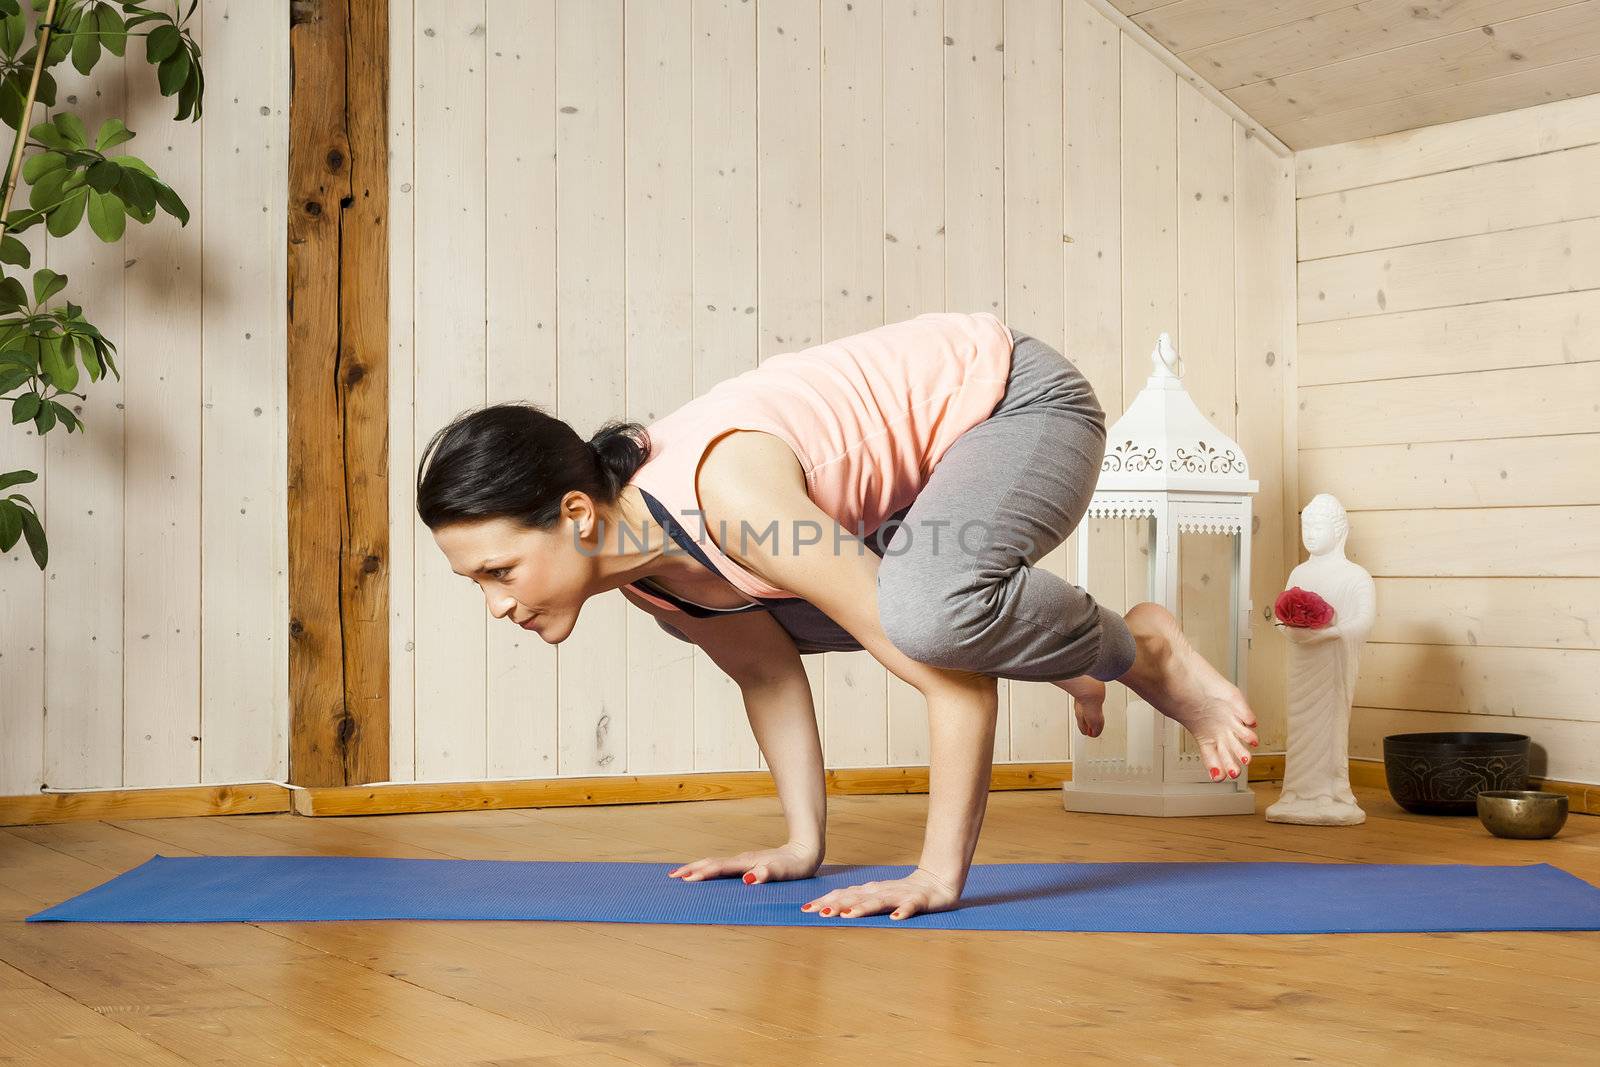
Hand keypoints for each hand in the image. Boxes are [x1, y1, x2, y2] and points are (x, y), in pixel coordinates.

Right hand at [668, 840, 821, 883]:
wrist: (805, 852)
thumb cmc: (795, 866)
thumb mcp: (784, 872)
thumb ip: (766, 874)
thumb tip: (748, 879)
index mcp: (746, 863)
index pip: (719, 868)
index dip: (702, 873)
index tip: (684, 879)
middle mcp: (741, 860)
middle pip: (711, 863)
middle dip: (691, 869)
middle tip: (672, 877)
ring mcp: (743, 861)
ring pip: (714, 863)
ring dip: (696, 868)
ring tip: (679, 875)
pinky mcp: (746, 864)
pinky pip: (721, 866)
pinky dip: (708, 869)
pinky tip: (705, 873)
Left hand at [801, 866, 960, 920]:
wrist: (936, 881)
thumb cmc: (901, 892)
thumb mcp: (876, 896)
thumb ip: (856, 901)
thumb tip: (826, 909)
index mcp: (869, 890)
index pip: (843, 894)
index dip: (824, 901)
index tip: (805, 909)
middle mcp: (880, 891)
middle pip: (856, 897)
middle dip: (837, 905)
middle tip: (819, 913)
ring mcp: (898, 895)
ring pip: (878, 901)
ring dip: (863, 908)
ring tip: (848, 915)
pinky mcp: (917, 901)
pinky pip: (909, 907)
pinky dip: (902, 912)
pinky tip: (895, 918)